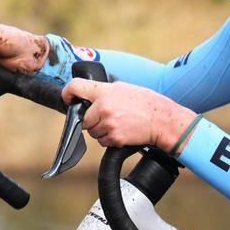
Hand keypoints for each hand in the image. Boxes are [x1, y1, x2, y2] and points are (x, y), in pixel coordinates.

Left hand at [61, 80, 197, 153]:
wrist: (161, 119)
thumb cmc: (146, 103)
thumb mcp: (124, 88)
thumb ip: (104, 92)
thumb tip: (89, 98)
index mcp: (105, 91)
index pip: (76, 87)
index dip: (68, 94)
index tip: (68, 99)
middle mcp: (104, 107)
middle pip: (83, 118)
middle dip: (92, 120)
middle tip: (108, 117)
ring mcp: (108, 123)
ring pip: (92, 132)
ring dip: (101, 131)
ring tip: (118, 123)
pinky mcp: (114, 138)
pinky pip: (102, 142)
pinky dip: (109, 139)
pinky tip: (122, 131)